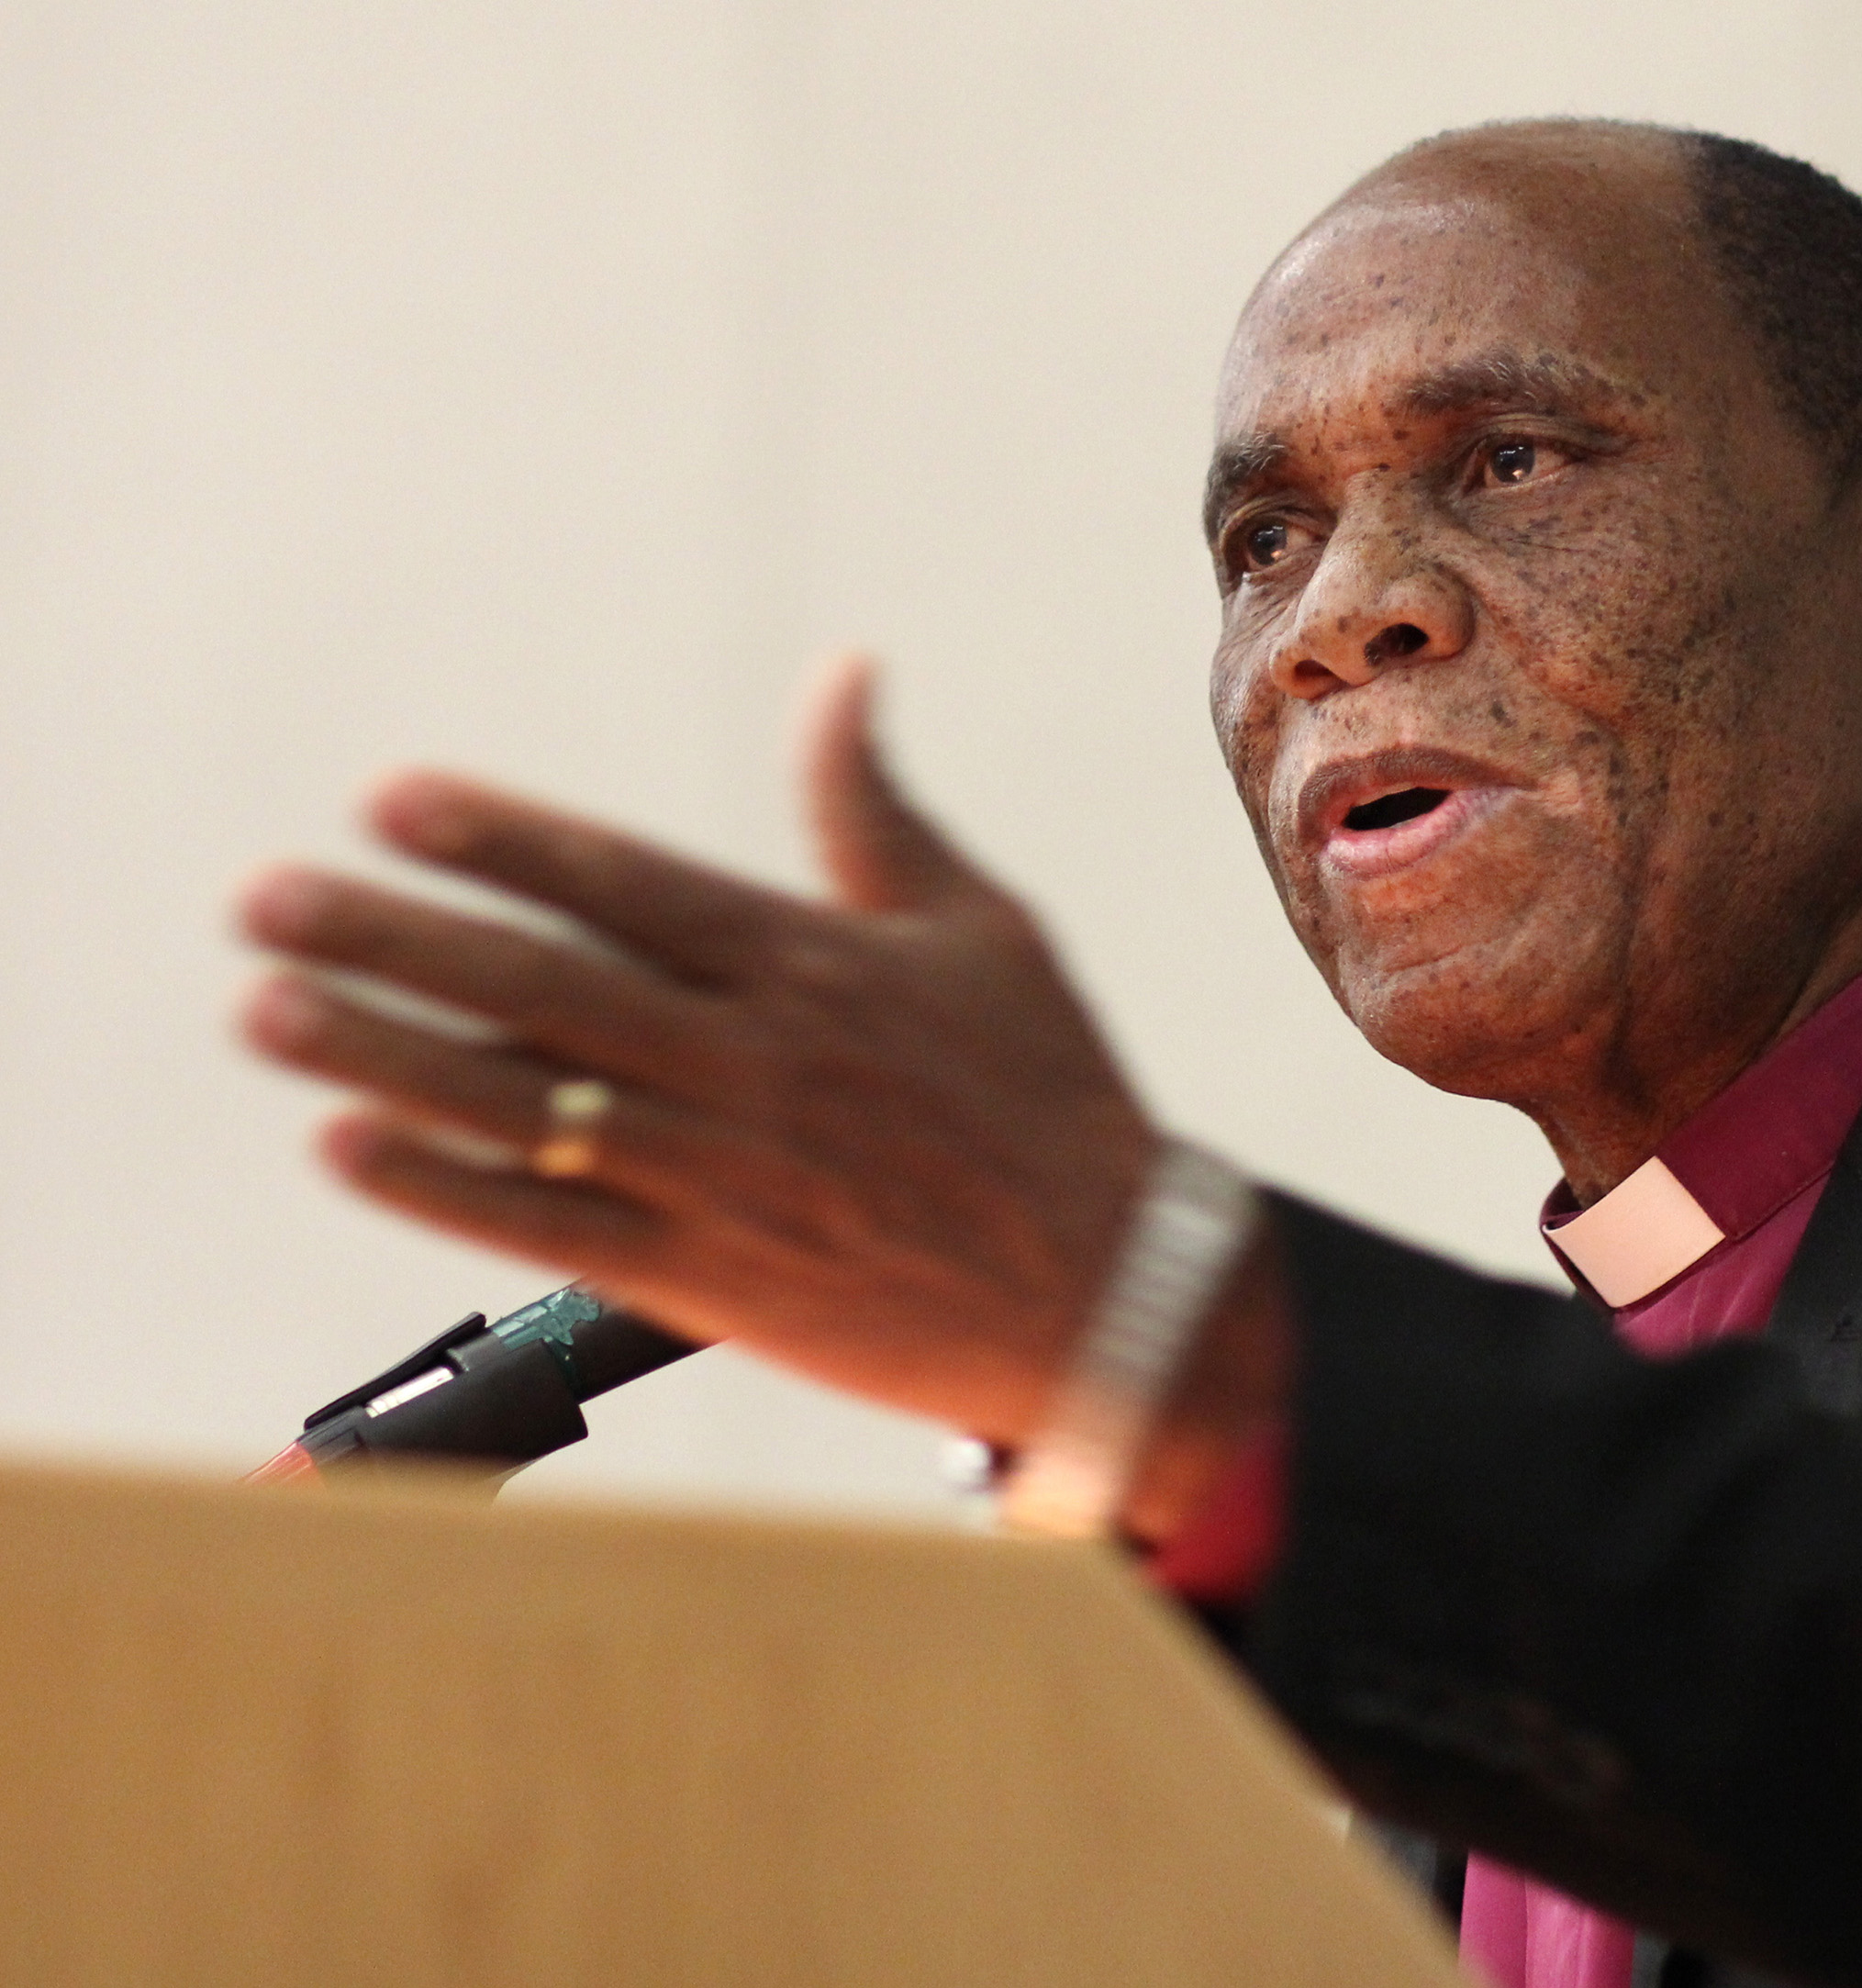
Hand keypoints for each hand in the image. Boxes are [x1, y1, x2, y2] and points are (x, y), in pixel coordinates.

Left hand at [238, 658, 1280, 1494]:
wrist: (1113, 1292)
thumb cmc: (1051, 1095)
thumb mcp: (985, 930)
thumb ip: (877, 810)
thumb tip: (844, 671)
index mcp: (815, 964)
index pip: (625, 884)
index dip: (500, 839)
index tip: (388, 801)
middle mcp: (755, 1061)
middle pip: (542, 984)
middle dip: (391, 934)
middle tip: (267, 898)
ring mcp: (727, 1173)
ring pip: (522, 1102)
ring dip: (381, 1052)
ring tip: (266, 1009)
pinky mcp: (713, 1278)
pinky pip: (551, 1228)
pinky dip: (444, 1187)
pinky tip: (349, 1145)